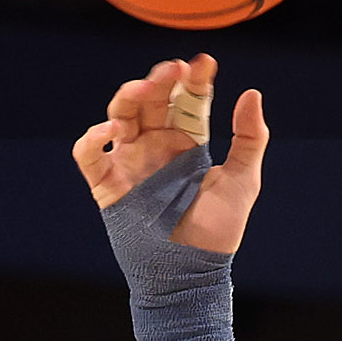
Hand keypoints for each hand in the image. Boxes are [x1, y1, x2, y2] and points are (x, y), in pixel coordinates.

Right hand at [71, 53, 267, 256]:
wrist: (190, 275)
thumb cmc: (218, 234)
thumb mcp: (242, 181)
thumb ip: (250, 139)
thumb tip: (252, 94)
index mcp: (186, 143)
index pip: (186, 99)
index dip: (193, 79)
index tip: (204, 65)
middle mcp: (156, 148)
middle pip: (151, 100)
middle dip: (160, 80)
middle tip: (174, 71)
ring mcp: (131, 165)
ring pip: (119, 115)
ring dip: (128, 96)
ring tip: (145, 88)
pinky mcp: (109, 187)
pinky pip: (89, 155)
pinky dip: (92, 139)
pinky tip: (110, 130)